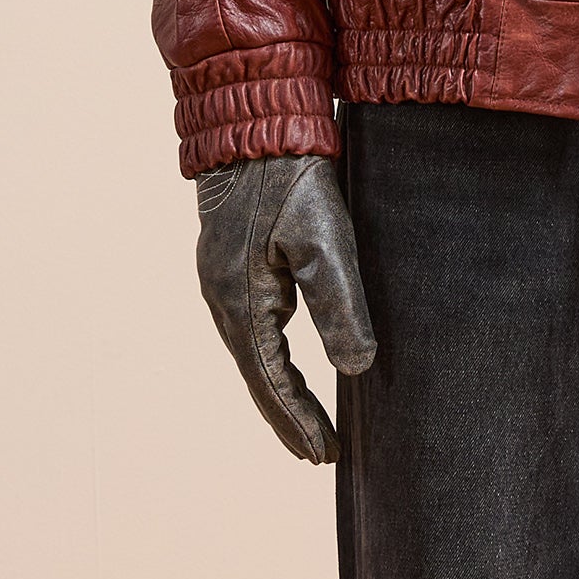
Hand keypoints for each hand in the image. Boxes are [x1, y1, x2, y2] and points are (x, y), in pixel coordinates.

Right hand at [194, 152, 376, 462]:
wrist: (256, 123)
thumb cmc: (293, 179)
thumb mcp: (324, 240)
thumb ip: (340, 305)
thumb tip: (356, 369)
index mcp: (242, 301)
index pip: (273, 380)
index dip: (300, 420)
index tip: (325, 455)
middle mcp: (222, 298)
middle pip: (257, 376)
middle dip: (288, 417)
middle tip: (319, 454)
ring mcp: (222, 280)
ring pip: (253, 354)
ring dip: (280, 392)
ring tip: (307, 425)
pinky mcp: (230, 264)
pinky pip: (252, 329)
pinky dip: (272, 360)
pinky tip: (288, 365)